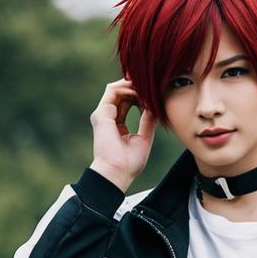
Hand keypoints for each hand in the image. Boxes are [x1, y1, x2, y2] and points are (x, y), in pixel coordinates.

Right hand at [89, 77, 156, 192]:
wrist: (117, 172)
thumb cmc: (129, 163)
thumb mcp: (144, 139)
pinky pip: (113, 91)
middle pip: (120, 94)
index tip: (154, 95)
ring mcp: (103, 115)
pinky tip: (140, 92)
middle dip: (136, 87)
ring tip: (147, 86)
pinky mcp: (101, 113)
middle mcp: (107, 118)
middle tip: (152, 85)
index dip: (139, 96)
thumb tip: (155, 108)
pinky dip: (127, 88)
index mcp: (116, 126)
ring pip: (116, 89)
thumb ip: (147, 122)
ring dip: (132, 85)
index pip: (126, 103)